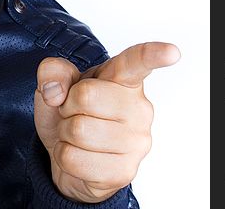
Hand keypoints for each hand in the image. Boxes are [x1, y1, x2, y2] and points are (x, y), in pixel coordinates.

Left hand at [33, 42, 179, 202]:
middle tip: (74, 113)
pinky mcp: (126, 171)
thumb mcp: (54, 84)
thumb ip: (52, 72)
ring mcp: (137, 141)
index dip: (153, 55)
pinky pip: (74, 160)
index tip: (172, 52)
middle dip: (66, 106)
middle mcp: (138, 108)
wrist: (66, 153)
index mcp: (123, 79)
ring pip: (78, 131)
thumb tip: (56, 92)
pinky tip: (80, 155)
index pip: (138, 62)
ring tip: (77, 135)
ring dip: (65, 134)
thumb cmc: (68, 112)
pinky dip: (64, 157)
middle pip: (85, 96)